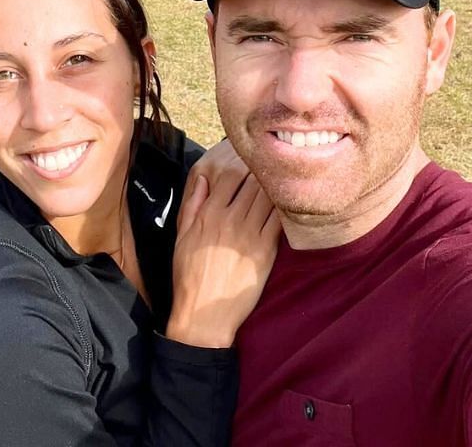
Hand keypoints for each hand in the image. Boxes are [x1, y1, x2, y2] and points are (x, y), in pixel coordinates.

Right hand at [167, 142, 280, 347]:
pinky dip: (285, 207)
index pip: (229, 175)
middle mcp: (229, 220)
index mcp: (207, 215)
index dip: (243, 162)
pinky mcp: (265, 251)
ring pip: (268, 198)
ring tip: (285, 175)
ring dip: (276, 185)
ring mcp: (249, 235)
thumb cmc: (189, 274)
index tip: (252, 157)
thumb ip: (192, 205)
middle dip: (263, 169)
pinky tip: (290, 201)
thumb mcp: (181, 236)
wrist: (204, 313)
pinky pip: (279, 220)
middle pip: (252, 182)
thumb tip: (202, 178)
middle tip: (275, 159)